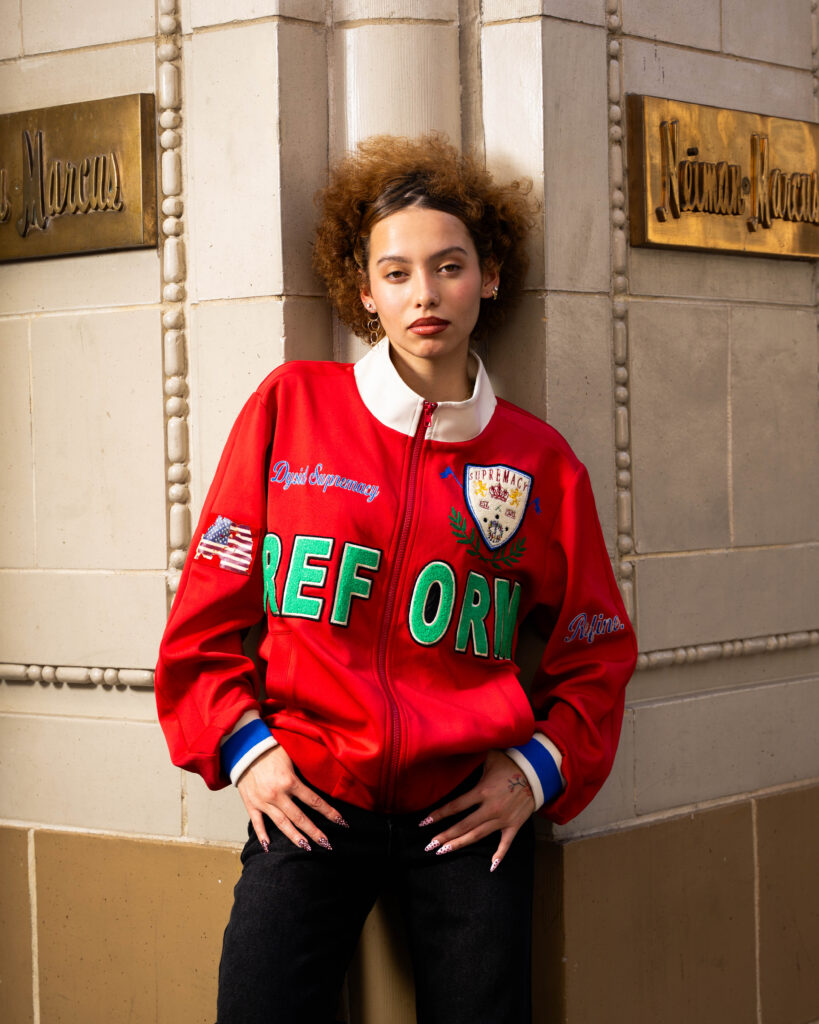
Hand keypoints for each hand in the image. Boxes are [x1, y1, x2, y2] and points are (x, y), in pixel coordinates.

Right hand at [236, 744, 347, 852]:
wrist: (244, 747)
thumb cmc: (270, 748)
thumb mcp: (291, 756)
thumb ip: (302, 771)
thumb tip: (319, 778)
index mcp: (290, 781)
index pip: (314, 801)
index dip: (329, 812)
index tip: (341, 822)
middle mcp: (277, 795)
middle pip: (300, 818)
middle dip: (315, 832)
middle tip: (327, 844)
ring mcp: (263, 801)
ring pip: (282, 824)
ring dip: (295, 837)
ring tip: (306, 847)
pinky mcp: (251, 804)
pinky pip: (257, 823)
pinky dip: (262, 835)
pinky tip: (269, 847)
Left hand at [418, 750, 534, 870]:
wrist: (537, 771)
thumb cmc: (511, 761)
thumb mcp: (489, 757)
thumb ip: (473, 761)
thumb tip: (455, 752)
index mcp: (482, 791)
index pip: (456, 806)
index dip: (439, 814)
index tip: (424, 823)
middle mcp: (491, 808)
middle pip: (463, 825)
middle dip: (445, 836)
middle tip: (429, 846)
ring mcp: (503, 818)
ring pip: (478, 835)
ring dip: (460, 844)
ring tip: (444, 851)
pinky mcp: (515, 824)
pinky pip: (506, 843)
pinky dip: (499, 855)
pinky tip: (491, 867)